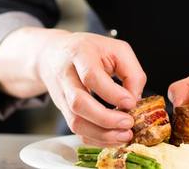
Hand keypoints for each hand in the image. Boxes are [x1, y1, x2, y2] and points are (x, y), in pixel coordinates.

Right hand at [36, 29, 145, 145]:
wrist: (54, 54)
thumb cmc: (90, 50)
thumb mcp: (117, 50)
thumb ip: (131, 73)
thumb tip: (135, 100)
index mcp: (80, 54)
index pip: (91, 76)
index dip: (112, 93)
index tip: (131, 103)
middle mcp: (66, 75)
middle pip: (79, 103)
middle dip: (106, 119)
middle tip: (128, 123)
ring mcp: (61, 95)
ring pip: (75, 121)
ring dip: (101, 134)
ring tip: (124, 135)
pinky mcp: (63, 109)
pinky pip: (76, 130)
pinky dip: (95, 138)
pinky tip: (112, 137)